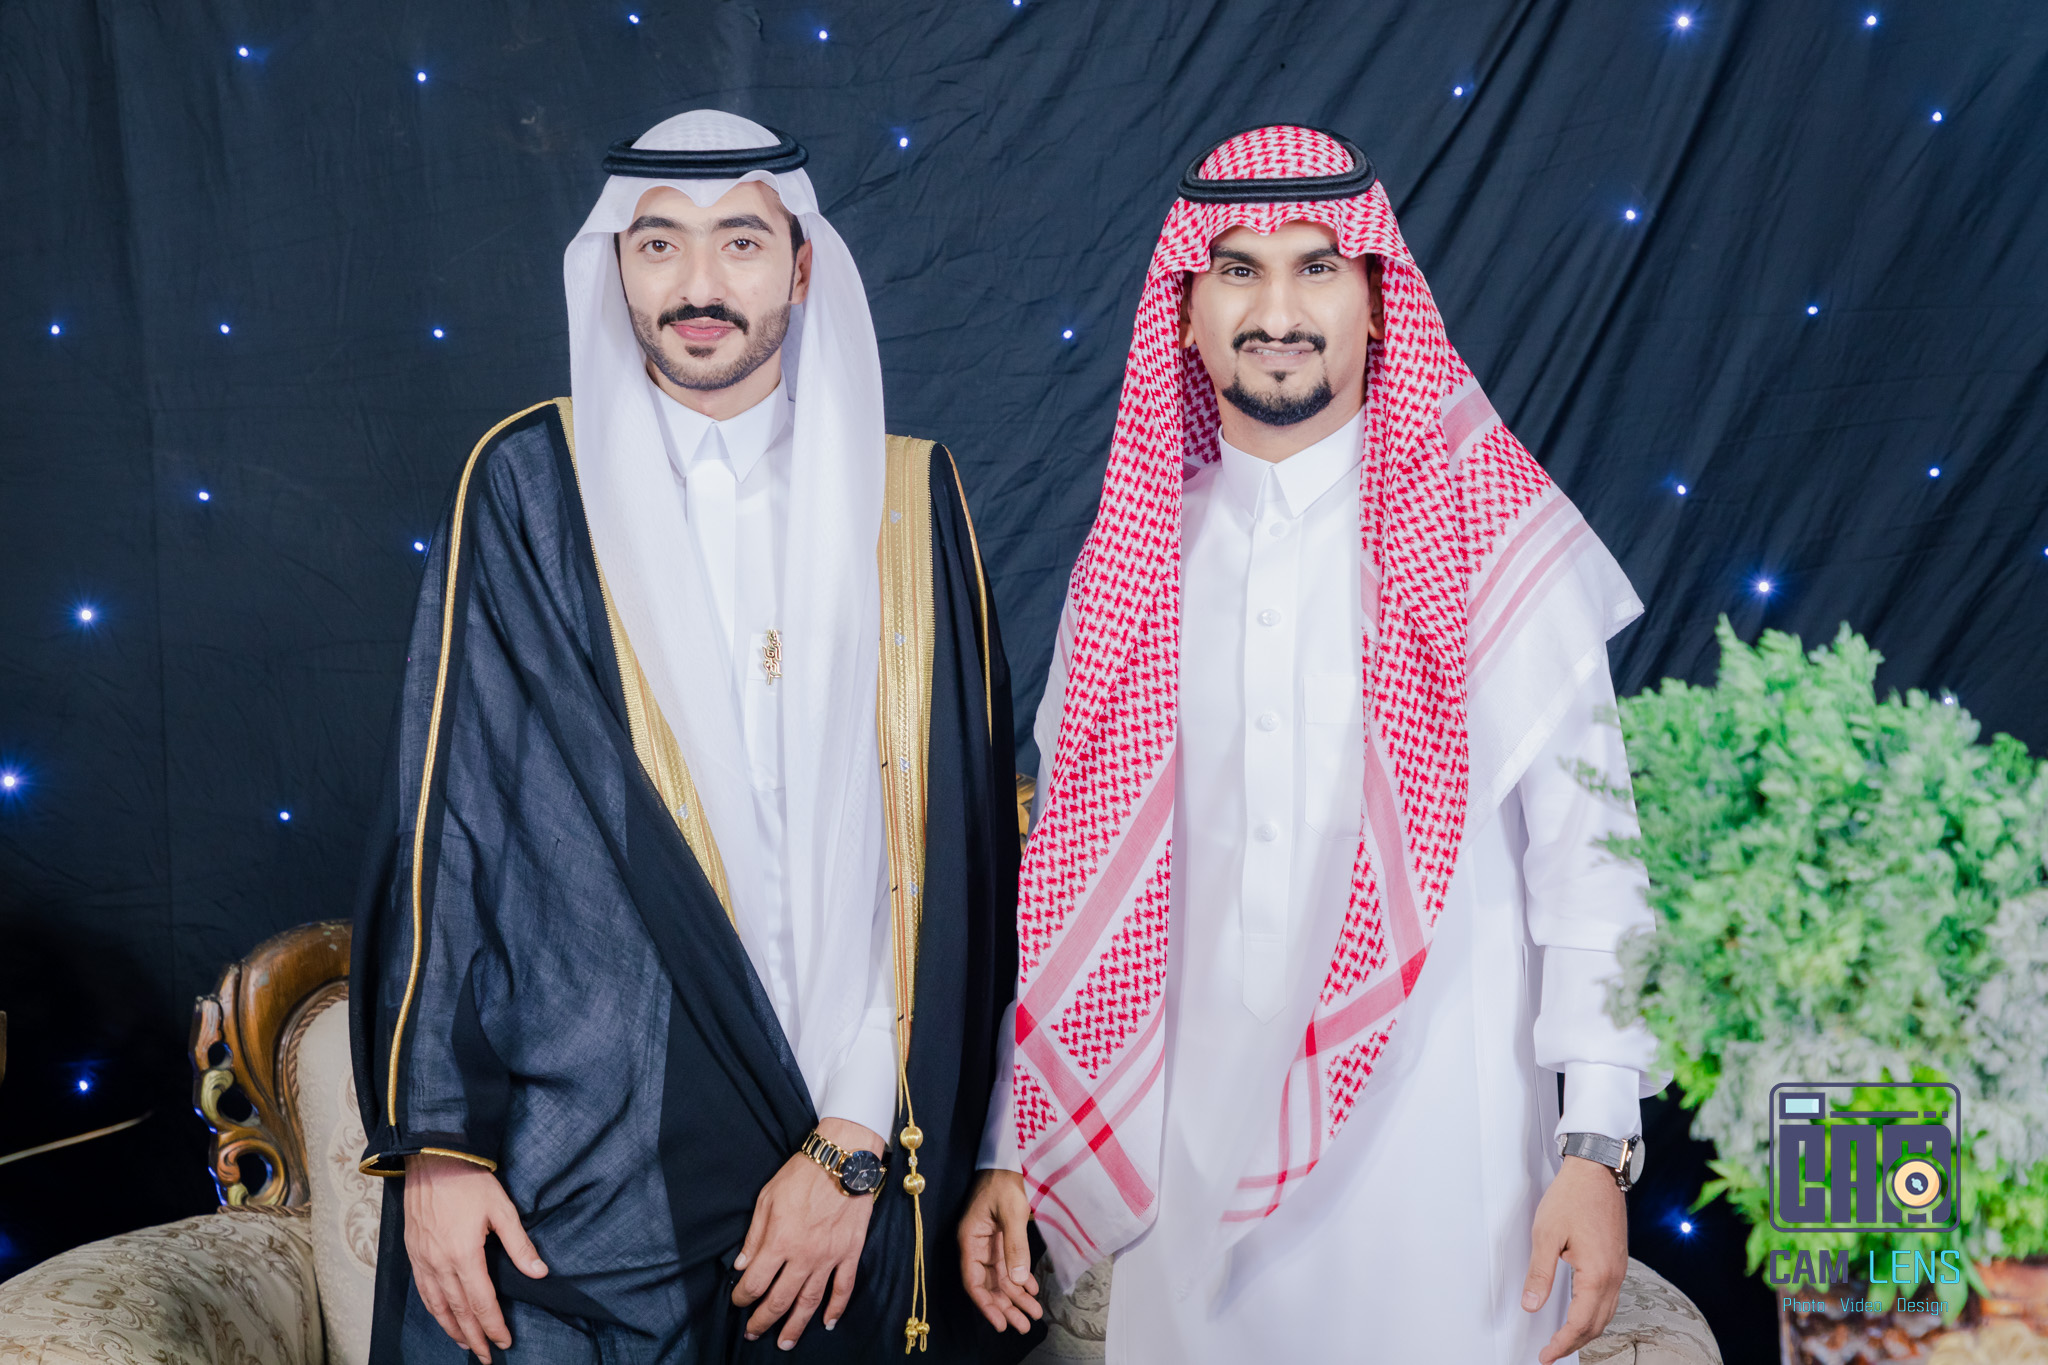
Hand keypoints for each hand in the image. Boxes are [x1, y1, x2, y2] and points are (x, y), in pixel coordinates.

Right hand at [403, 1152, 547, 1362]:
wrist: (432, 1158)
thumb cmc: (469, 1181)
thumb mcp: (502, 1209)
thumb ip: (519, 1244)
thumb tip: (539, 1272)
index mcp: (464, 1255)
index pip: (481, 1302)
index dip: (494, 1325)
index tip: (504, 1341)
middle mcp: (440, 1263)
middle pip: (459, 1310)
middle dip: (475, 1336)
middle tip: (487, 1356)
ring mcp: (423, 1259)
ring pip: (437, 1305)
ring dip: (452, 1328)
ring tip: (466, 1344)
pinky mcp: (413, 1253)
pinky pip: (423, 1291)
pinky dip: (433, 1310)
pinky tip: (441, 1316)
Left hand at [731, 1118, 881, 1348]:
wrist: (842, 1160)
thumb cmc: (801, 1175)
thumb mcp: (767, 1199)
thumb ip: (754, 1236)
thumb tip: (742, 1266)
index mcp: (779, 1242)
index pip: (754, 1282)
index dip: (742, 1297)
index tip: (738, 1301)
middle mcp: (803, 1256)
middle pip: (780, 1300)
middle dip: (763, 1321)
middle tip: (755, 1333)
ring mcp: (829, 1257)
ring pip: (810, 1301)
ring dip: (796, 1326)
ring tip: (786, 1342)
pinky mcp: (849, 1253)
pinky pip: (843, 1288)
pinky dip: (836, 1308)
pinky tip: (828, 1322)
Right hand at [958, 1169, 1041, 1331]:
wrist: (1007, 1160)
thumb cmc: (1004, 1182)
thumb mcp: (1012, 1213)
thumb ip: (1015, 1246)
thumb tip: (1019, 1281)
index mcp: (971, 1240)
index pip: (973, 1281)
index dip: (986, 1304)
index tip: (1000, 1323)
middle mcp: (977, 1246)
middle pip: (989, 1284)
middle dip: (1005, 1306)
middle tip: (1023, 1325)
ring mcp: (989, 1243)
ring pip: (1001, 1277)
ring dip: (1016, 1296)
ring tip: (1033, 1313)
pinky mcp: (1001, 1238)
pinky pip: (1009, 1264)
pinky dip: (1021, 1278)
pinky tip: (1032, 1289)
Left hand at [1522, 1155, 1628, 1364]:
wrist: (1595, 1171)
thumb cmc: (1571, 1197)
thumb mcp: (1545, 1235)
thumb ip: (1539, 1274)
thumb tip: (1531, 1305)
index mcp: (1597, 1274)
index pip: (1580, 1323)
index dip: (1562, 1344)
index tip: (1546, 1356)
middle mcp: (1614, 1276)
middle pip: (1597, 1324)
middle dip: (1574, 1343)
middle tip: (1551, 1353)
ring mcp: (1619, 1268)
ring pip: (1606, 1313)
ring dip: (1586, 1331)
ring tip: (1564, 1340)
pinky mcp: (1617, 1260)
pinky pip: (1610, 1298)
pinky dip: (1595, 1314)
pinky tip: (1580, 1312)